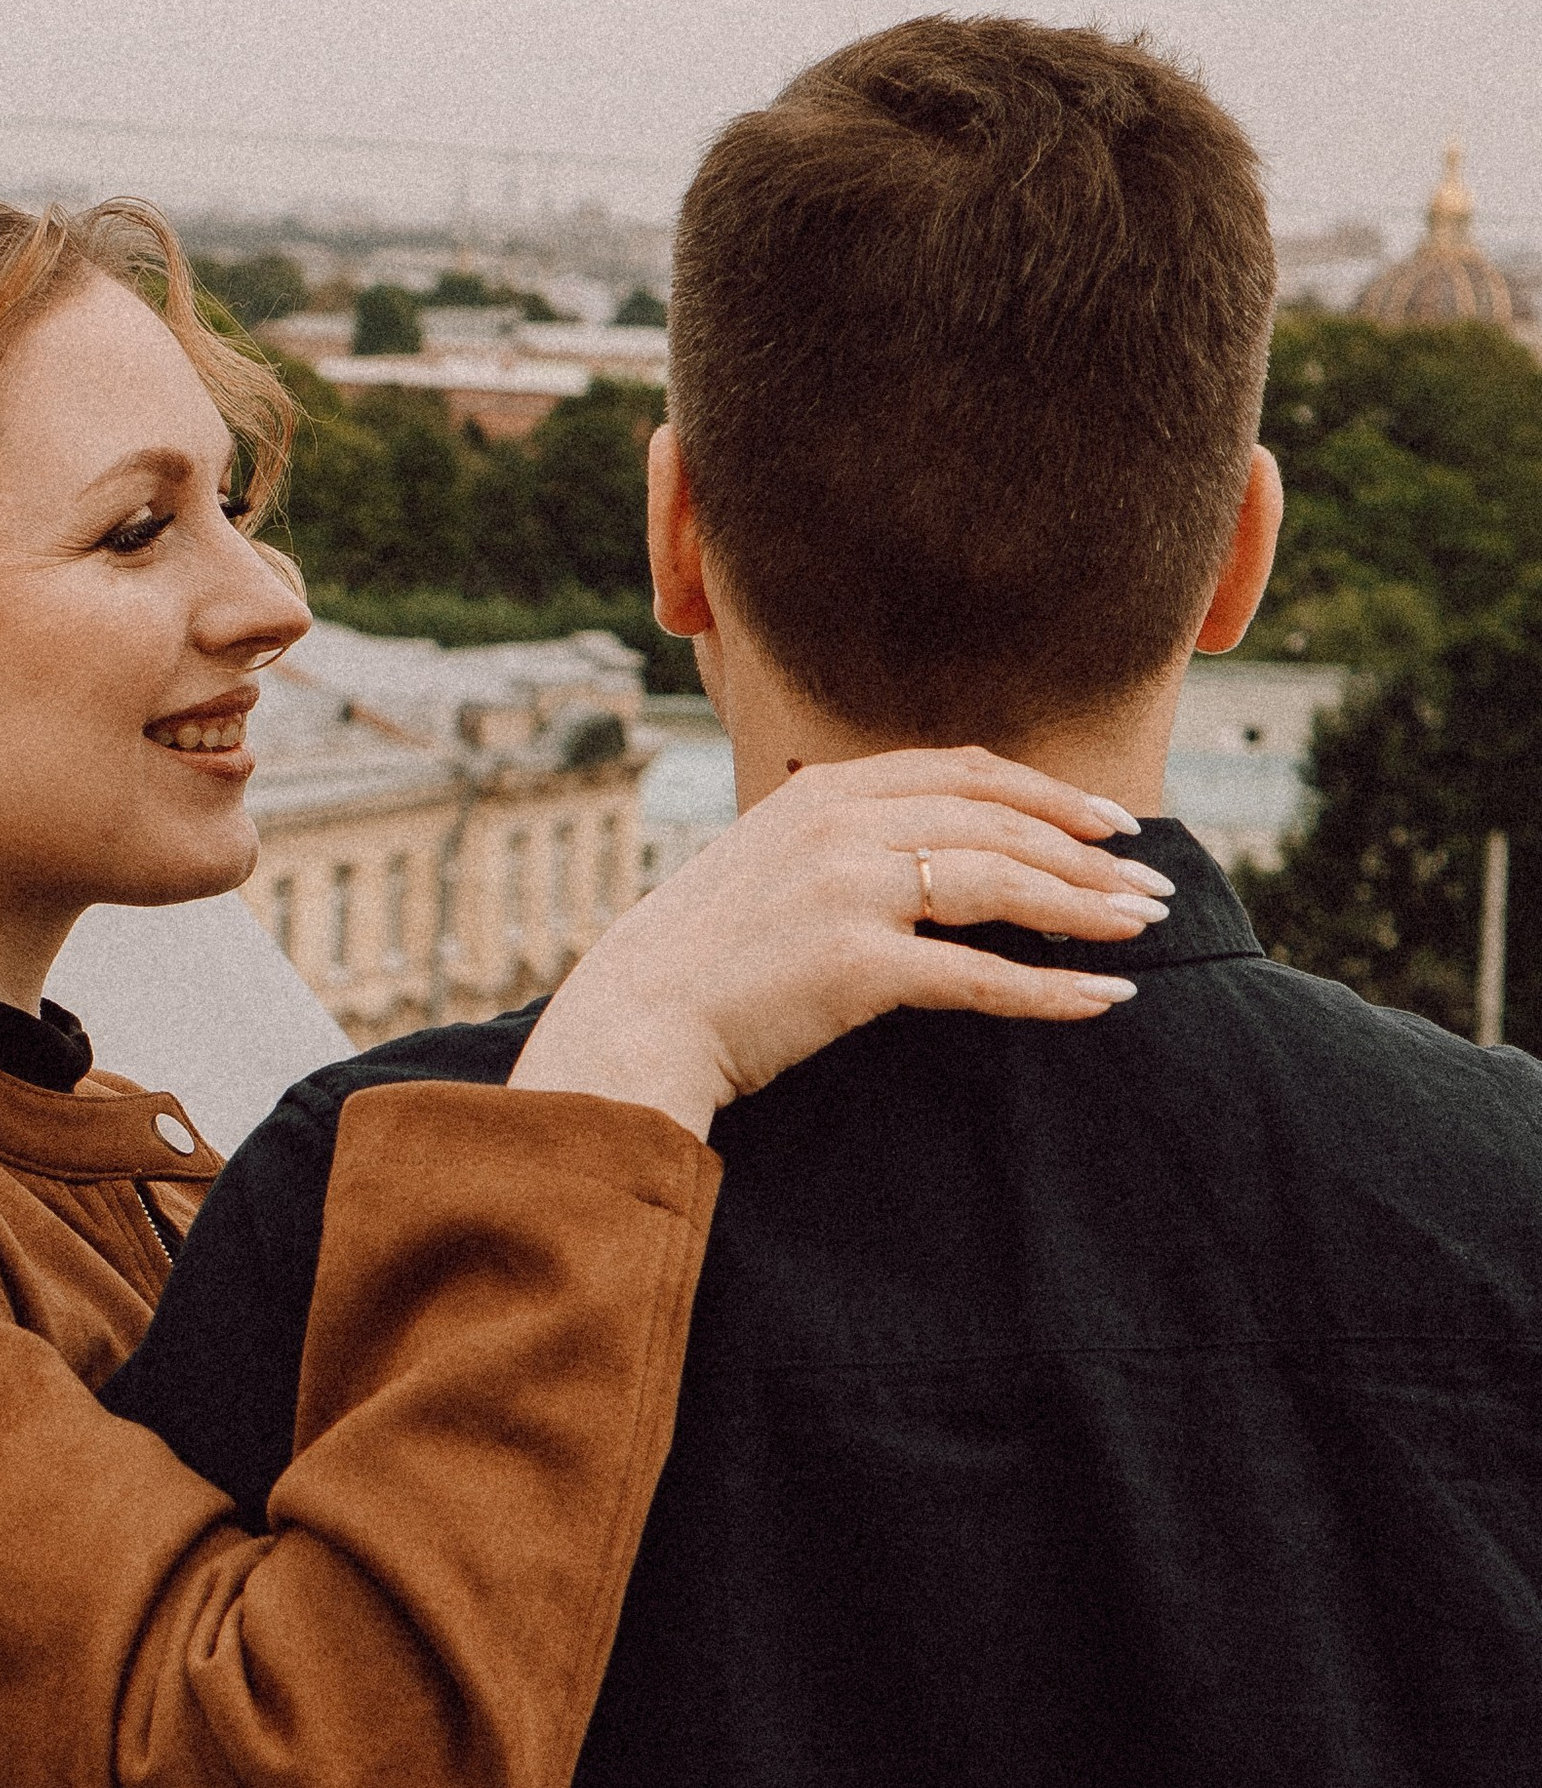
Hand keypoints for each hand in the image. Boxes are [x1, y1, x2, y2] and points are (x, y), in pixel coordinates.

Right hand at [511, 750, 1169, 1139]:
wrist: (637, 1016)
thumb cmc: (707, 954)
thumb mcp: (771, 861)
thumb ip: (847, 839)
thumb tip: (934, 850)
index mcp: (826, 791)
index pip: (966, 771)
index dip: (1049, 793)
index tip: (1109, 822)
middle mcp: (843, 825)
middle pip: (1000, 822)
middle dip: (1088, 853)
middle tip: (1149, 886)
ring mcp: (850, 891)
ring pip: (1002, 884)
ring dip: (1085, 907)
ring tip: (1141, 930)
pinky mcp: (856, 966)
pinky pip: (979, 974)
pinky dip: (1050, 987)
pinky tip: (1101, 999)